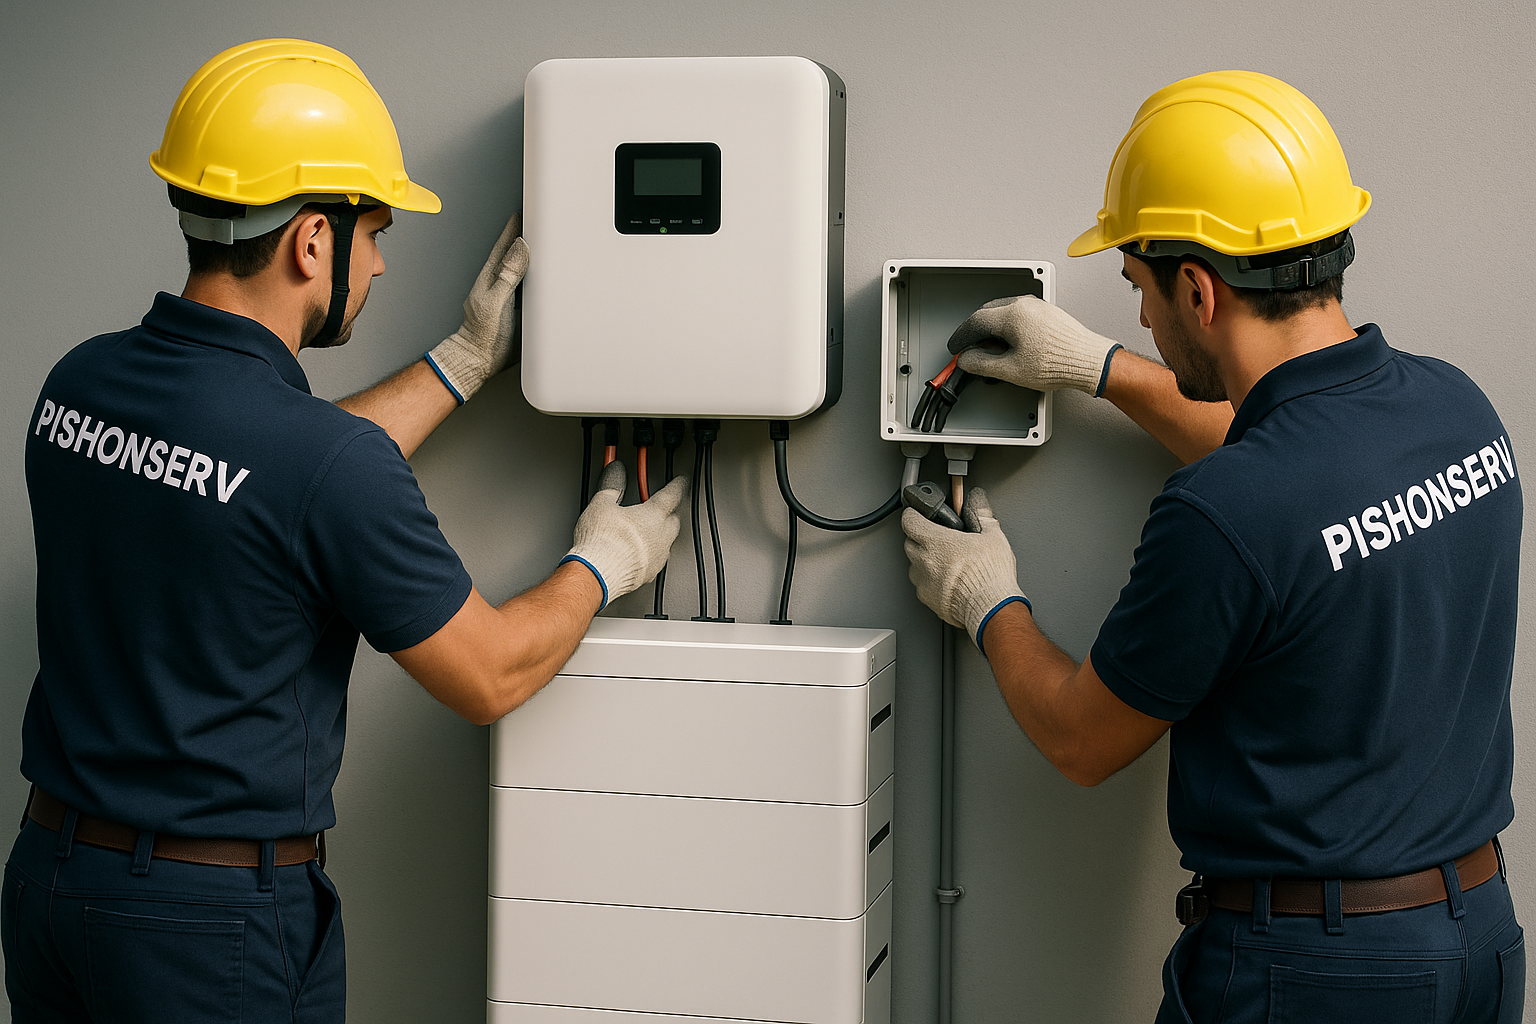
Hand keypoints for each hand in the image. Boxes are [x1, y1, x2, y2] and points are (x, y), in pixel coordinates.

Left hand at [425, 213, 529, 403]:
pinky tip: (539, 280)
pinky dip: (533, 280)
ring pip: (518, 272)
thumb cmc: (483, 336)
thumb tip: (520, 247)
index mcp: (490, 278)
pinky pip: (525, 288)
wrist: (479, 362)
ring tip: (539, 245)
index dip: (514, 229)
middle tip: (534, 223)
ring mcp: (504, 298)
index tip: (523, 214)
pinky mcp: (512, 311)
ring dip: (528, 259)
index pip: (504, 247)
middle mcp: (497, 285)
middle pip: (512, 255)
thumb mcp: (497, 302)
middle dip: (522, 238)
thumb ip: (508, 275)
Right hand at [563, 462, 686, 607]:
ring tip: (645, 531)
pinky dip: (650, 554)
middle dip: (669, 512)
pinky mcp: (648, 574)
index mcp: (653, 515)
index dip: (678, 486)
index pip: (672, 495)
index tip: (681, 482)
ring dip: (660, 535)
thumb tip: (615, 472)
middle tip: (660, 507)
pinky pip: (656, 560)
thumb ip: (612, 486)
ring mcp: (657, 557)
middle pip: (674, 519)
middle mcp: (661, 536)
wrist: (597, 574)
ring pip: (667, 542)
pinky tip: (637, 553)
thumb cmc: (601, 542)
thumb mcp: (601, 505)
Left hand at [902, 486, 1027, 648]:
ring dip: (924, 561)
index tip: (918, 514)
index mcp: (935, 541)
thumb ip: (982, 514)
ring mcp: (924, 582)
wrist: (991, 609)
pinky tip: (948, 580)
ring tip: (945, 561)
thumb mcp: (992, 536)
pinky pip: (922, 586)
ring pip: (914, 565)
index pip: (909, 520)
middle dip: (920, 538)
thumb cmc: (990, 575)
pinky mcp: (928, 599)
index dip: (913, 515)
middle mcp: (924, 561)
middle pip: (909, 542)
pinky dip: (930, 581)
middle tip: (937, 538)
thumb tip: (978, 501)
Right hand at [947, 295, 1119, 396]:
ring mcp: (1037, 306)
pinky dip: (1007, 328)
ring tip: (992, 352)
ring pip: (1003, 312)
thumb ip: (981, 364)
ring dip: (992, 330)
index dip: (961, 337)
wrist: (1088, 361)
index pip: (975, 321)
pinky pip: (1018, 315)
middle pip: (987, 313)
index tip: (956, 347)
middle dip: (975, 332)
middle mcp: (1024, 304)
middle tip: (970, 350)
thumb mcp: (1010, 370)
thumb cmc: (1059, 363)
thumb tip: (967, 360)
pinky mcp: (1046, 313)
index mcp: (1012, 314)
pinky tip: (1011, 345)